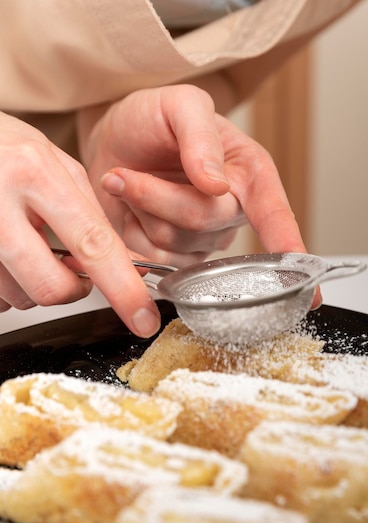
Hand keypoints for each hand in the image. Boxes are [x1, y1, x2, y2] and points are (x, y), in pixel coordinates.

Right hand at [0, 111, 160, 336]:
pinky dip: (9, 283)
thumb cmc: (4, 147)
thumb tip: (132, 266)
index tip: (143, 319)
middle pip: (52, 287)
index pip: (92, 244)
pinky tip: (5, 252)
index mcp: (34, 175)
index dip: (123, 288)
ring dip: (34, 285)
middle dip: (73, 289)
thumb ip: (93, 218)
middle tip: (70, 269)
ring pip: (19, 297)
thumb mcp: (55, 166)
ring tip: (26, 247)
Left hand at [78, 85, 306, 267]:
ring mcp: (203, 239)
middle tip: (124, 173)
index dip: (289, 245)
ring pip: (173, 242)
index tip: (307, 281)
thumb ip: (200, 135)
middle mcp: (232, 212)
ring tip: (129, 182)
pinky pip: (154, 258)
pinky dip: (132, 232)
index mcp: (250, 174)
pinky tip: (132, 209)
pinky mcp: (175, 256)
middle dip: (157, 196)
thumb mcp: (178, 105)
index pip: (274, 214)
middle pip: (204, 222)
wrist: (114, 142)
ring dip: (141, 209)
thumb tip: (217, 185)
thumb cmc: (153, 120)